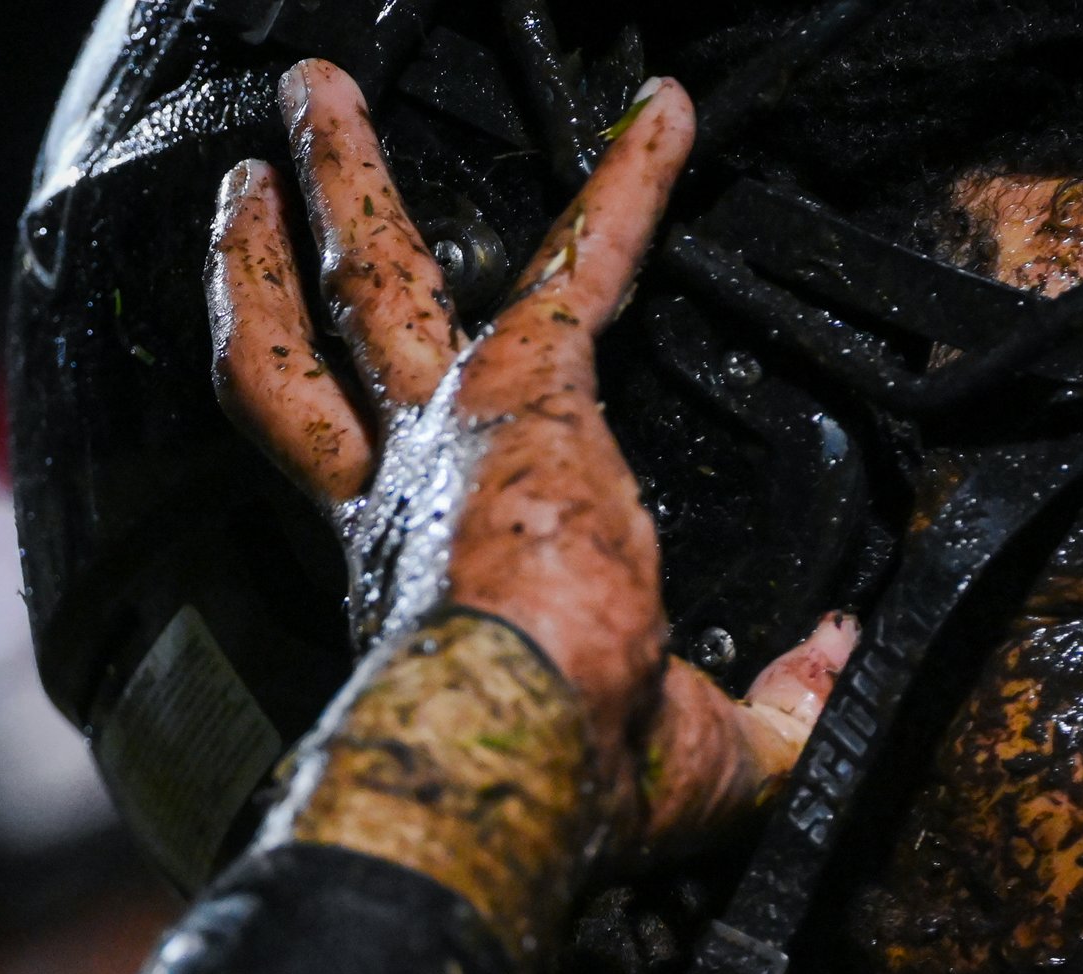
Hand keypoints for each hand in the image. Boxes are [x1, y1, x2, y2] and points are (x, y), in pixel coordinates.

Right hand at [206, 59, 852, 857]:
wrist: (515, 751)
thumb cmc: (576, 776)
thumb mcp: (700, 763)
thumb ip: (775, 703)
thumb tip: (834, 656)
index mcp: (410, 576)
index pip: (368, 468)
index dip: (365, 417)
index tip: (357, 383)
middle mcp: (396, 492)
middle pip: (314, 347)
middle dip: (271, 256)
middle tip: (247, 173)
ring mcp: (443, 433)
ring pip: (374, 277)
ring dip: (346, 174)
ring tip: (320, 89)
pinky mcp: (524, 391)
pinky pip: (586, 256)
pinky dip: (633, 181)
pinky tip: (670, 109)